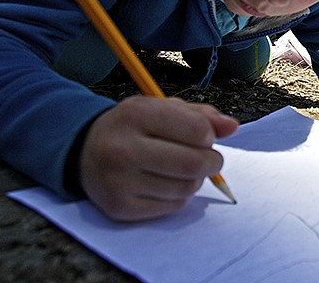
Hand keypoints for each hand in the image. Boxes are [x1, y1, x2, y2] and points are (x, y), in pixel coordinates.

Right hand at [79, 96, 238, 220]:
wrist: (86, 151)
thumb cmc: (135, 127)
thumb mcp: (163, 110)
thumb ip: (201, 116)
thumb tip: (233, 127)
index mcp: (135, 114)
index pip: (197, 130)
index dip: (209, 135)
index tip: (204, 136)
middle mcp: (122, 148)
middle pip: (194, 163)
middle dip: (212, 161)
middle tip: (208, 158)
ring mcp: (118, 181)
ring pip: (187, 188)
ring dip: (195, 179)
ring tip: (181, 168)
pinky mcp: (120, 207)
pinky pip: (173, 206)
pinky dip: (179, 196)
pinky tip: (165, 182)